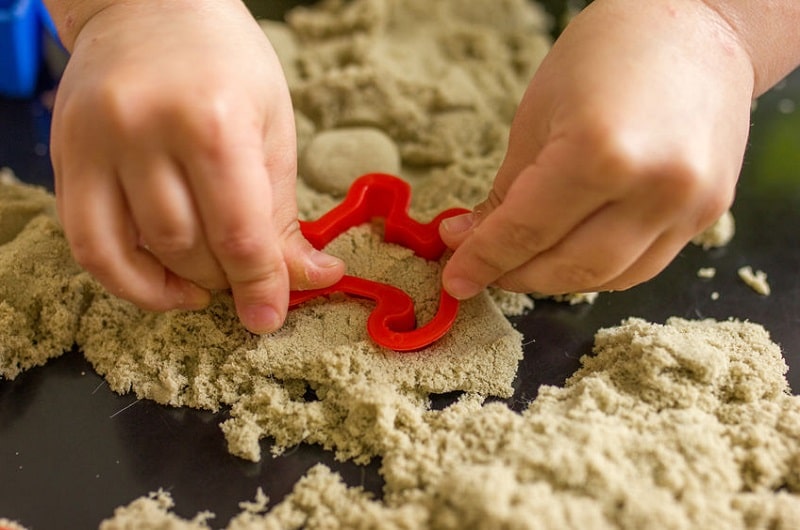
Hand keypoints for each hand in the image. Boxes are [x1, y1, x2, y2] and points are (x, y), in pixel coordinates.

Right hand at [50, 0, 343, 331]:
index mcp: (215, 123)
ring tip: (209, 278)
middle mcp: (148, 132)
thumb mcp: (272, 127)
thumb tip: (311, 278)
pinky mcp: (67, 156)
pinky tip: (160, 284)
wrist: (148, 5)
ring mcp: (98, 144)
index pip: (239, 234)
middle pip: (189, 248)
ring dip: (182, 283)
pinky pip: (87, 244)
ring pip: (140, 252)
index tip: (270, 316)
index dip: (260, 287)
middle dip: (226, 280)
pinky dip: (125, 279)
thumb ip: (284, 212)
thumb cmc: (225, 62)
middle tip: (246, 279)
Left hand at [440, 0, 754, 298]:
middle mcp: (655, 187)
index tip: (456, 279)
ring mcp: (692, 205)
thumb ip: (507, 190)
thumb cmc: (609, 51)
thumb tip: (471, 239)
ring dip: (556, 280)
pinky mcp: (710, 213)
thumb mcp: (537, 115)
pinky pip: (644, 265)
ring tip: (523, 262)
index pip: (527, 231)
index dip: (483, 260)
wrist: (698, 24)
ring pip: (609, 278)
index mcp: (601, 152)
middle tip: (483, 270)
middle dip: (517, 275)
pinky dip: (600, 270)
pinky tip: (571, 254)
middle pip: (570, 268)